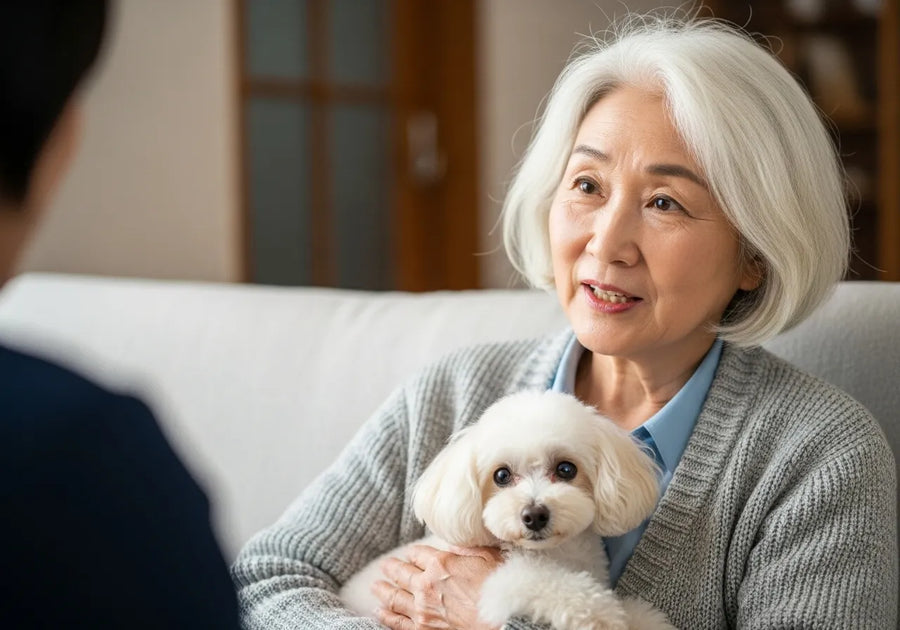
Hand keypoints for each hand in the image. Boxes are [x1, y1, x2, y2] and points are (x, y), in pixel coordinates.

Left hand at [373, 544, 502, 629]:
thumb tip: (456, 543)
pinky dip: (386, 616)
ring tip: (376, 586)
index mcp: (441, 563)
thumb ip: (468, 548)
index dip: (413, 554)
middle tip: (385, 566)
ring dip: (384, 590)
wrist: (502, 621)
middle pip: (402, 574)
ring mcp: (422, 609)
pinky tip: (380, 611)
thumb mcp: (488, 557)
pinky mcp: (422, 629)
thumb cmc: (500, 588)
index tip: (410, 554)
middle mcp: (426, 584)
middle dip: (392, 568)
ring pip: (395, 597)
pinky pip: (397, 622)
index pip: (418, 554)